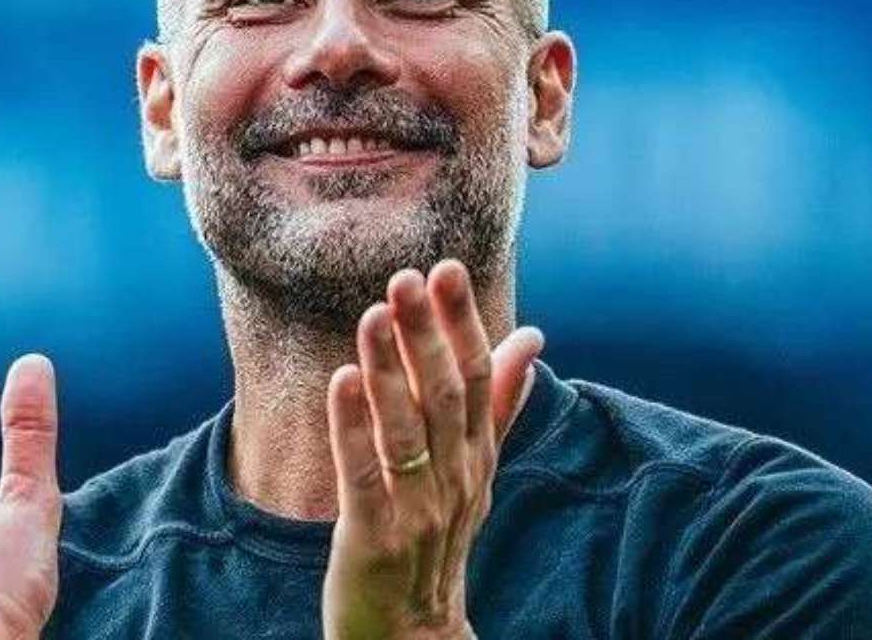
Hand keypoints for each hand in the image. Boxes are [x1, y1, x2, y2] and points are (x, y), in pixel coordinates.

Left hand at [323, 259, 543, 639]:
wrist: (412, 632)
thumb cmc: (437, 536)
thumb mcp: (475, 469)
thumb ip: (499, 403)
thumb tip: (530, 338)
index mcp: (476, 457)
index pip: (478, 379)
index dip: (461, 323)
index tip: (446, 268)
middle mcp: (454, 479)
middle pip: (446, 396)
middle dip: (426, 334)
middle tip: (406, 277)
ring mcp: (417, 511)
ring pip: (405, 430)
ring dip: (389, 369)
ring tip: (372, 315)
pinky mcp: (373, 538)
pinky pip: (362, 475)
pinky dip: (352, 427)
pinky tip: (340, 380)